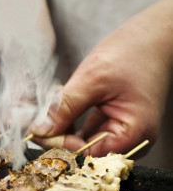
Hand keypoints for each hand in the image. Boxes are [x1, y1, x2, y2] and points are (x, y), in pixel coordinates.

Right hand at [0, 0, 55, 135]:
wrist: (14, 4)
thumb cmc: (20, 23)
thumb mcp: (28, 61)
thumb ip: (22, 98)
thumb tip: (20, 128)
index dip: (6, 130)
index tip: (31, 132)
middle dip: (8, 122)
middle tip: (34, 114)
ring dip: (8, 115)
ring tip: (29, 101)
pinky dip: (5, 107)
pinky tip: (20, 96)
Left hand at [32, 0, 172, 155]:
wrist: (152, 37)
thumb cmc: (131, 53)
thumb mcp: (93, 80)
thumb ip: (66, 107)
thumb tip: (42, 130)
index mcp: (134, 133)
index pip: (91, 154)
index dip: (63, 145)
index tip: (40, 132)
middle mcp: (131, 138)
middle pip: (87, 149)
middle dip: (62, 135)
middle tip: (40, 121)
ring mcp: (122, 128)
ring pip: (85, 138)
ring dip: (66, 126)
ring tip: (52, 109)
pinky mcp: (114, 119)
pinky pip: (89, 127)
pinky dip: (74, 119)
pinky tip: (63, 107)